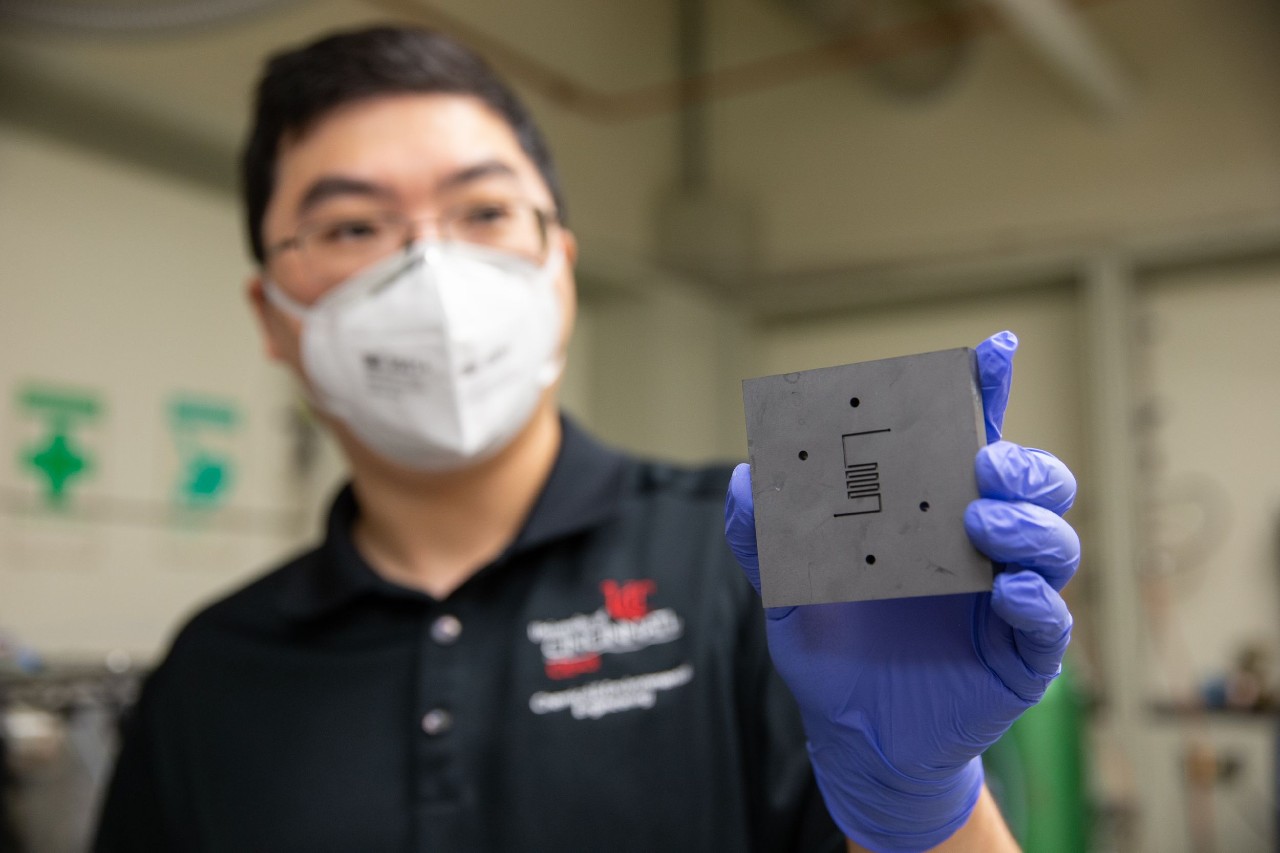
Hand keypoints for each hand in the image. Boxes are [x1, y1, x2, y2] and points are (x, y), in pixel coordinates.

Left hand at [724, 331, 1078, 851]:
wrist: (853, 735)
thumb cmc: (830, 648)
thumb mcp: (785, 592)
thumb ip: (763, 537)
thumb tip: (745, 478)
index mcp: (931, 516)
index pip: (969, 442)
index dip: (986, 393)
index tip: (995, 349)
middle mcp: (982, 546)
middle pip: (1037, 482)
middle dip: (1023, 463)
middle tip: (981, 466)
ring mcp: (1009, 598)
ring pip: (1057, 542)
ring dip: (1028, 523)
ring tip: (978, 524)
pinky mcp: (1022, 656)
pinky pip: (1051, 621)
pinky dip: (1037, 600)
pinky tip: (1005, 589)